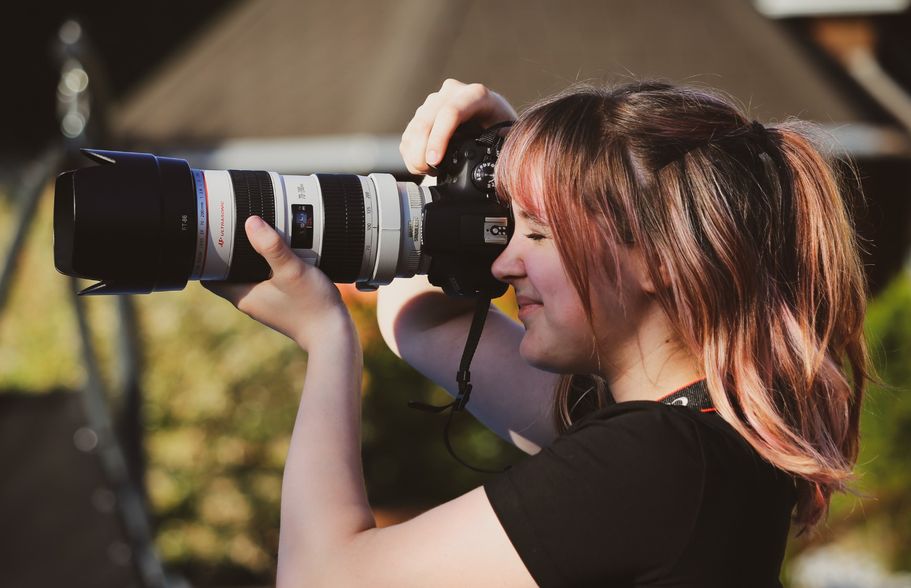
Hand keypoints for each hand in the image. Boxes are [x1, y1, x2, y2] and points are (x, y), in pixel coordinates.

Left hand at [203, 216, 352, 349]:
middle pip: (229, 271)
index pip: (209, 275)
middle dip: (231, 250)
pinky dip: (270, 264)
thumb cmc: (312, 306)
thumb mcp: (291, 271)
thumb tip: (251, 222)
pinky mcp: (282, 301)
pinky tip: (285, 252)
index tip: (211, 234)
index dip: (207, 255)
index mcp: (243, 296)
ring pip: (249, 274)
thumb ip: (272, 247)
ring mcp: (266, 302)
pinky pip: (268, 278)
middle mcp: (251, 300)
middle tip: (235, 224)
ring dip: (253, 256)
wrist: (334, 334)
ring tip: (260, 232)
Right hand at [400, 79, 516, 174]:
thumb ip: (508, 138)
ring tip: (429, 171)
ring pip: (414, 129)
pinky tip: (423, 164)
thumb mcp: (511, 134)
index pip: (451, 112)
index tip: (435, 161)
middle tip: (429, 172)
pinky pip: (408, 135)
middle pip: (426, 121)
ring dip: (415, 155)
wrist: (490, 126)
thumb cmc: (502, 130)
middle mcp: (452, 93)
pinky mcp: (423, 114)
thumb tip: (501, 138)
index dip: (439, 138)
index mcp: (476, 95)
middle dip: (422, 151)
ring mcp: (435, 102)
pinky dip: (411, 155)